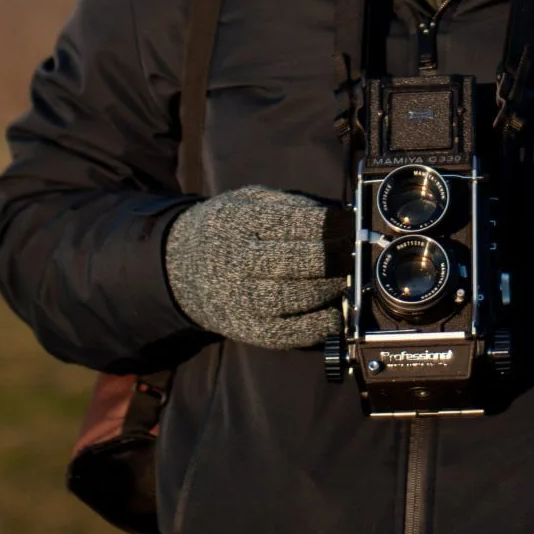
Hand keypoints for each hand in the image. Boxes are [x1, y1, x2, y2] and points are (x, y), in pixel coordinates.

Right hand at [164, 185, 353, 349]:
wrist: (180, 268)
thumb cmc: (227, 228)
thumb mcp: (248, 200)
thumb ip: (290, 205)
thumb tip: (336, 218)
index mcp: (239, 222)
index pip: (291, 222)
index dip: (328, 225)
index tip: (351, 225)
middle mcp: (237, 262)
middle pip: (292, 263)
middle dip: (332, 259)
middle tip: (353, 254)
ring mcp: (241, 299)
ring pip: (292, 299)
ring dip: (328, 290)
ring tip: (346, 279)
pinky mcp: (247, 329)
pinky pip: (287, 333)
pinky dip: (317, 326)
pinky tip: (334, 313)